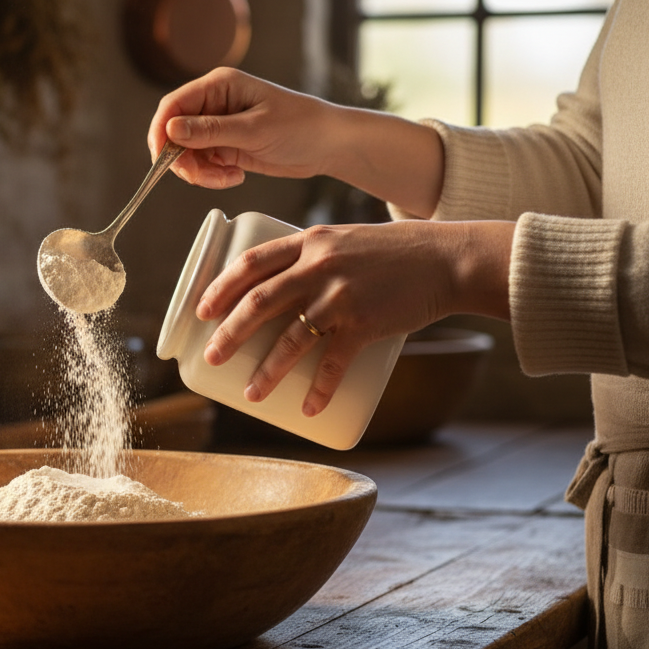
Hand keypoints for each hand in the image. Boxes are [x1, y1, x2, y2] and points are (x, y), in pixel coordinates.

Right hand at [148, 67, 445, 217]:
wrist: (328, 145)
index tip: (162, 157)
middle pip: (174, 131)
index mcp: (219, 86)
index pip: (173, 104)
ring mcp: (218, 126)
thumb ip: (210, 131)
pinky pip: (203, 164)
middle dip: (182, 158)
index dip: (161, 131)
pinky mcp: (225, 146)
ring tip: (226, 176)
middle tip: (199, 176)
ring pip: (187, 153)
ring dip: (200, 171)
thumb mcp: (254, 129)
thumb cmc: (300, 126)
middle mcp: (214, 104)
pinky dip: (212, 176)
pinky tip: (234, 175)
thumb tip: (170, 129)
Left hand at [196, 220, 512, 415]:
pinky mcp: (365, 324)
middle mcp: (319, 266)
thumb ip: (311, 260)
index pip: (250, 262)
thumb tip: (277, 294)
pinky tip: (308, 409)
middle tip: (210, 357)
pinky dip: (319, 390)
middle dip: (228, 333)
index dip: (221, 287)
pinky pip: (334, 364)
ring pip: (290, 340)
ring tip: (249, 394)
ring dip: (265, 372)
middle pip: (258, 302)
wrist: (447, 260)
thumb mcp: (344, 240)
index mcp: (309, 241)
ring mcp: (341, 296)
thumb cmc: (393, 252)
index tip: (202, 310)